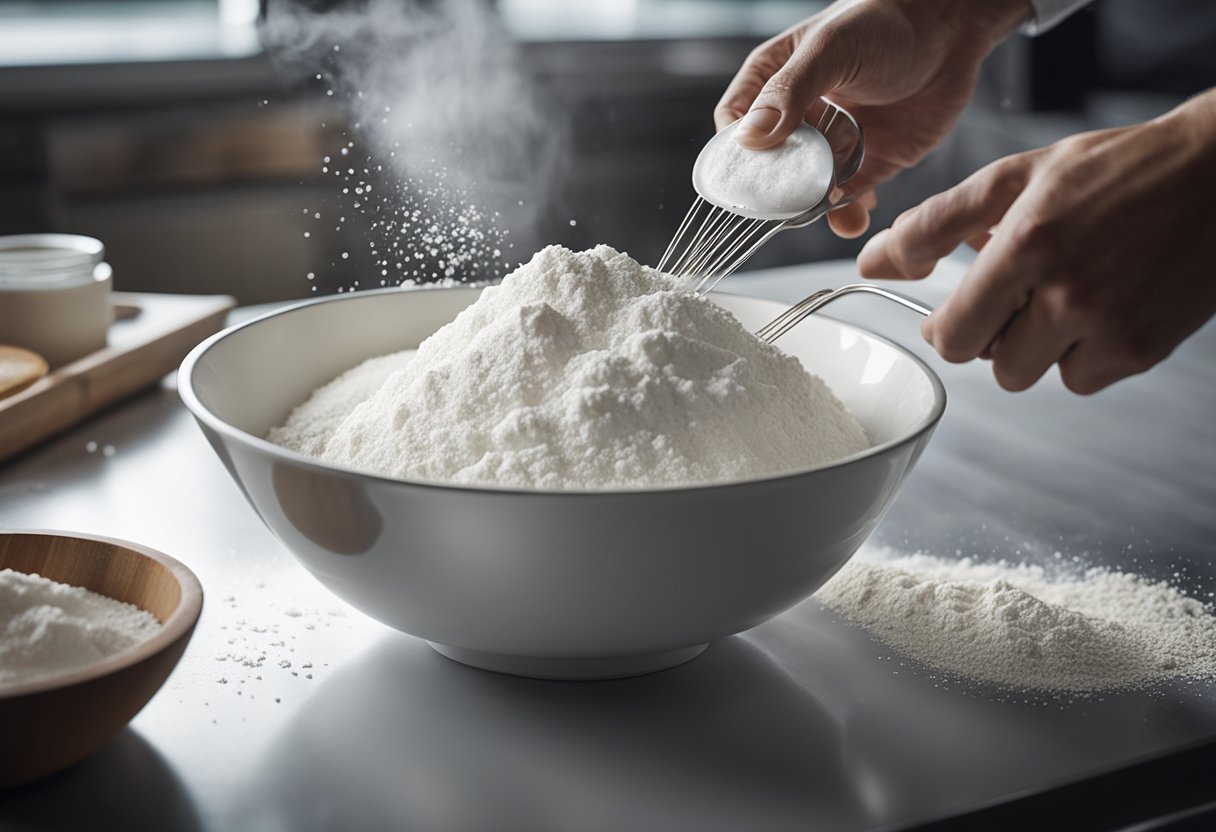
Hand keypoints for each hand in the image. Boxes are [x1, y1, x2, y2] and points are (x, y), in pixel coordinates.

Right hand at [716, 0, 1028, 237]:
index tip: (749, 175)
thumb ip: (789, 92)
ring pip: (808, 186)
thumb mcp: (831, 49)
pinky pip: (848, 195)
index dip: (737, 152)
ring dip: (815, 208)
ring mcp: (833, 139)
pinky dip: (847, 209)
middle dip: (778, 190)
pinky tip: (854, 211)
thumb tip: (749, 139)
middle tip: (791, 205)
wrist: (954, 26)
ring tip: (835, 215)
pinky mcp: (870, 159)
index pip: (735, 124)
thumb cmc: (887, 21)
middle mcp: (799, 114)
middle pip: (770, 164)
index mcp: (774, 80)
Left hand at [857, 89, 1215, 392]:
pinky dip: (1081, 352)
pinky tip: (1100, 306)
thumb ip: (934, 225)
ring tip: (1062, 292)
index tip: (953, 313)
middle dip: (992, 333)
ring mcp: (1110, 326)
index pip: (953, 335)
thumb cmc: (1113, 170)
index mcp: (1028, 246)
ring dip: (1036, 344)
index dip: (946, 328)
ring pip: (1035, 374)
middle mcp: (1069, 293)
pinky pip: (1082, 379)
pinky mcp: (1144, 348)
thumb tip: (871, 262)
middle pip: (991, 363)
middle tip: (1016, 293)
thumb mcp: (1014, 179)